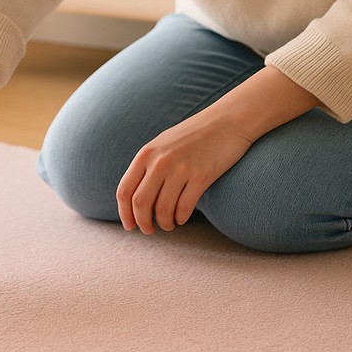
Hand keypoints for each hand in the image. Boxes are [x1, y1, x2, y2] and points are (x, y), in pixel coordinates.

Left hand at [116, 109, 253, 233]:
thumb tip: (134, 197)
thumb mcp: (162, 145)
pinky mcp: (202, 176)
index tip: (130, 226)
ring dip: (165, 223)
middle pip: (140, 204)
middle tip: (149, 231)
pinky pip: (185, 207)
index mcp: (145, 154)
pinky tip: (182, 218)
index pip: (125, 191)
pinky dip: (181, 218)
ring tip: (169, 224)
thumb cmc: (193, 135)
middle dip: (143, 223)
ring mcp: (181, 168)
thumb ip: (147, 165)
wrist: (227, 120)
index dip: (124, 214)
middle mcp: (160, 161)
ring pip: (163, 209)